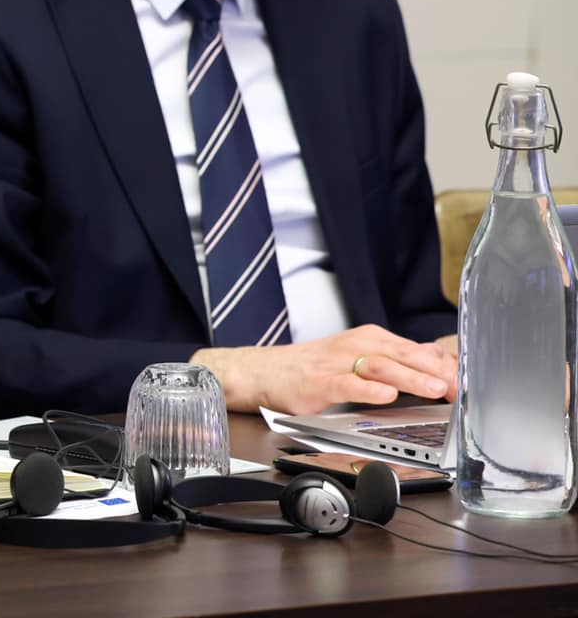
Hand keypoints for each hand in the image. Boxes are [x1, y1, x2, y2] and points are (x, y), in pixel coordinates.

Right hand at [191, 324, 456, 415]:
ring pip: (379, 367)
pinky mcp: (318, 383)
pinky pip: (346, 385)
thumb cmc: (314, 368)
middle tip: (460, 387)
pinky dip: (367, 390)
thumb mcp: (358, 357)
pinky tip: (385, 396)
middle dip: (434, 371)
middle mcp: (355, 346)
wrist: (265, 372)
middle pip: (402, 355)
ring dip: (409, 378)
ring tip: (434, 389)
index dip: (445, 366)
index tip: (470, 382)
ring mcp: (336, 363)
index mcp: (370, 339)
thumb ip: (396, 361)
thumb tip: (437, 362)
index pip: (416, 350)